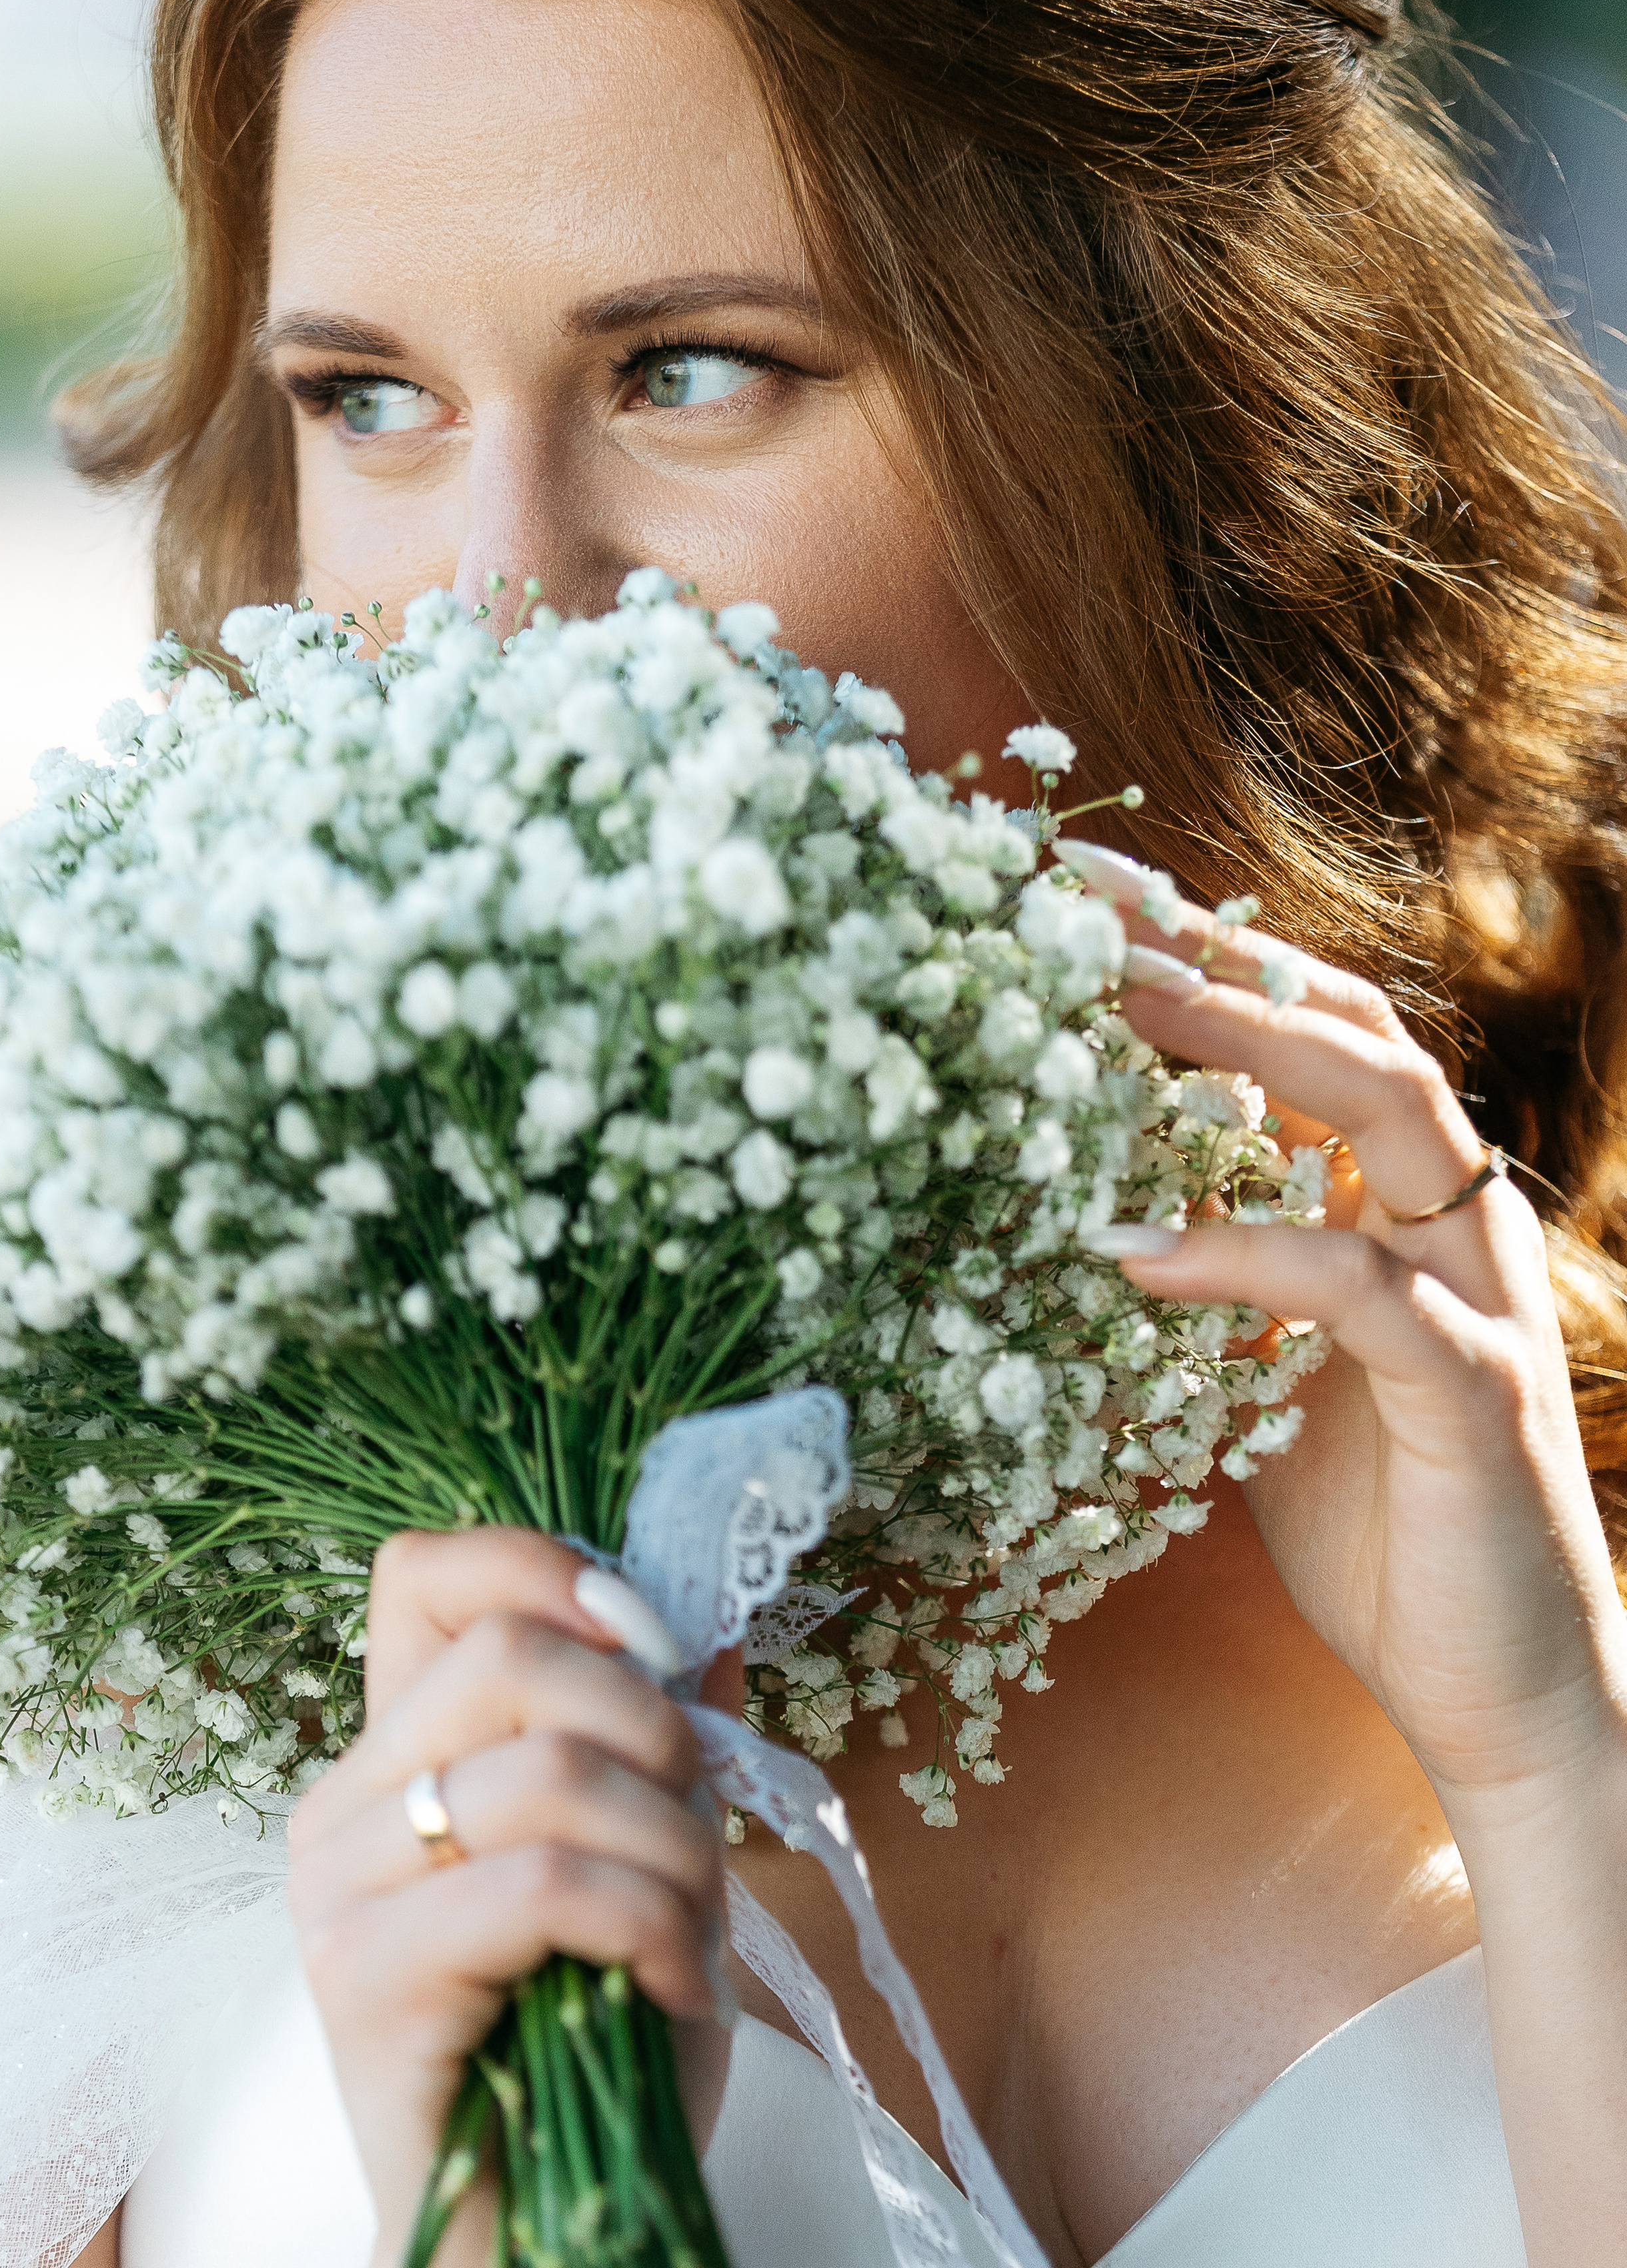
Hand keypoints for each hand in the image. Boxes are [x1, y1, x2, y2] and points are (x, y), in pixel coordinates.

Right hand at [286, 1529, 730, 2265]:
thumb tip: (709, 1622)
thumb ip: (660, 1738)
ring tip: (696, 1928)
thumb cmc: (595, 2039)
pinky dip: (648, 1924)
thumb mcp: (652, 1856)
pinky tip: (669, 1983)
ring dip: (672, 1846)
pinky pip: (543, 1884)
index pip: (424, 1573)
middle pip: (507, 1652)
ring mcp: (336, 1890)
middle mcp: (345, 1802)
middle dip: (650, 1724)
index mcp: (400, 1750)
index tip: (650, 1640)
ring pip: (548, 1772)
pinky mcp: (361, 1978)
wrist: (552, 2223)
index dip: (547, 1568)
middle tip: (697, 1821)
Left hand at [1078, 866, 1626, 1824]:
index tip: (1083, 893)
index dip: (1208, 952)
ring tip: (1120, 1003)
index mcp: (1404, 1201)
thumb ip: (1215, 1284)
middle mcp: (1454, 1217)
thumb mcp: (1266, 1378)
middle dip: (1219, 951)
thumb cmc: (1380, 1528)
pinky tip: (1141, 1250)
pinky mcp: (1477, 1390)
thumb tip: (1088, 1212)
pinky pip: (1363, 1290)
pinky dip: (1250, 1256)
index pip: (1312, 1032)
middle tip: (1084, 902)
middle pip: (1351, 1028)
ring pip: (1388, 1110)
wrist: (1501, 1690)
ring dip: (1248, 1047)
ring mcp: (1478, 1293)